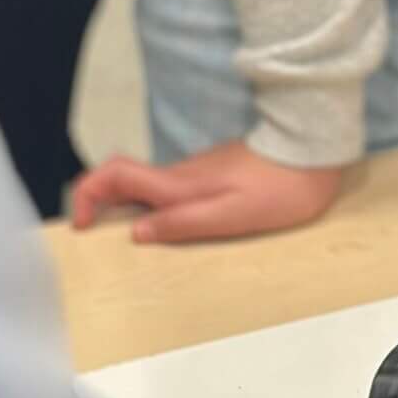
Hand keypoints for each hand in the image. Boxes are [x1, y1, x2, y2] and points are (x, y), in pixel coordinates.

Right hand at [69, 141, 342, 244]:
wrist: (314, 150)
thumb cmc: (279, 188)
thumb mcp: (233, 215)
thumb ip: (184, 224)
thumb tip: (137, 233)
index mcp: (179, 185)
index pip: (115, 175)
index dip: (87, 195)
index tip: (83, 225)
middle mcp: (180, 175)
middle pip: (124, 182)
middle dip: (101, 207)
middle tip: (101, 242)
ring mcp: (197, 173)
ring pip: (149, 189)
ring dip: (130, 211)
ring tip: (135, 247)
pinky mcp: (214, 175)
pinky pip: (173, 192)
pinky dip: (159, 210)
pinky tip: (175, 231)